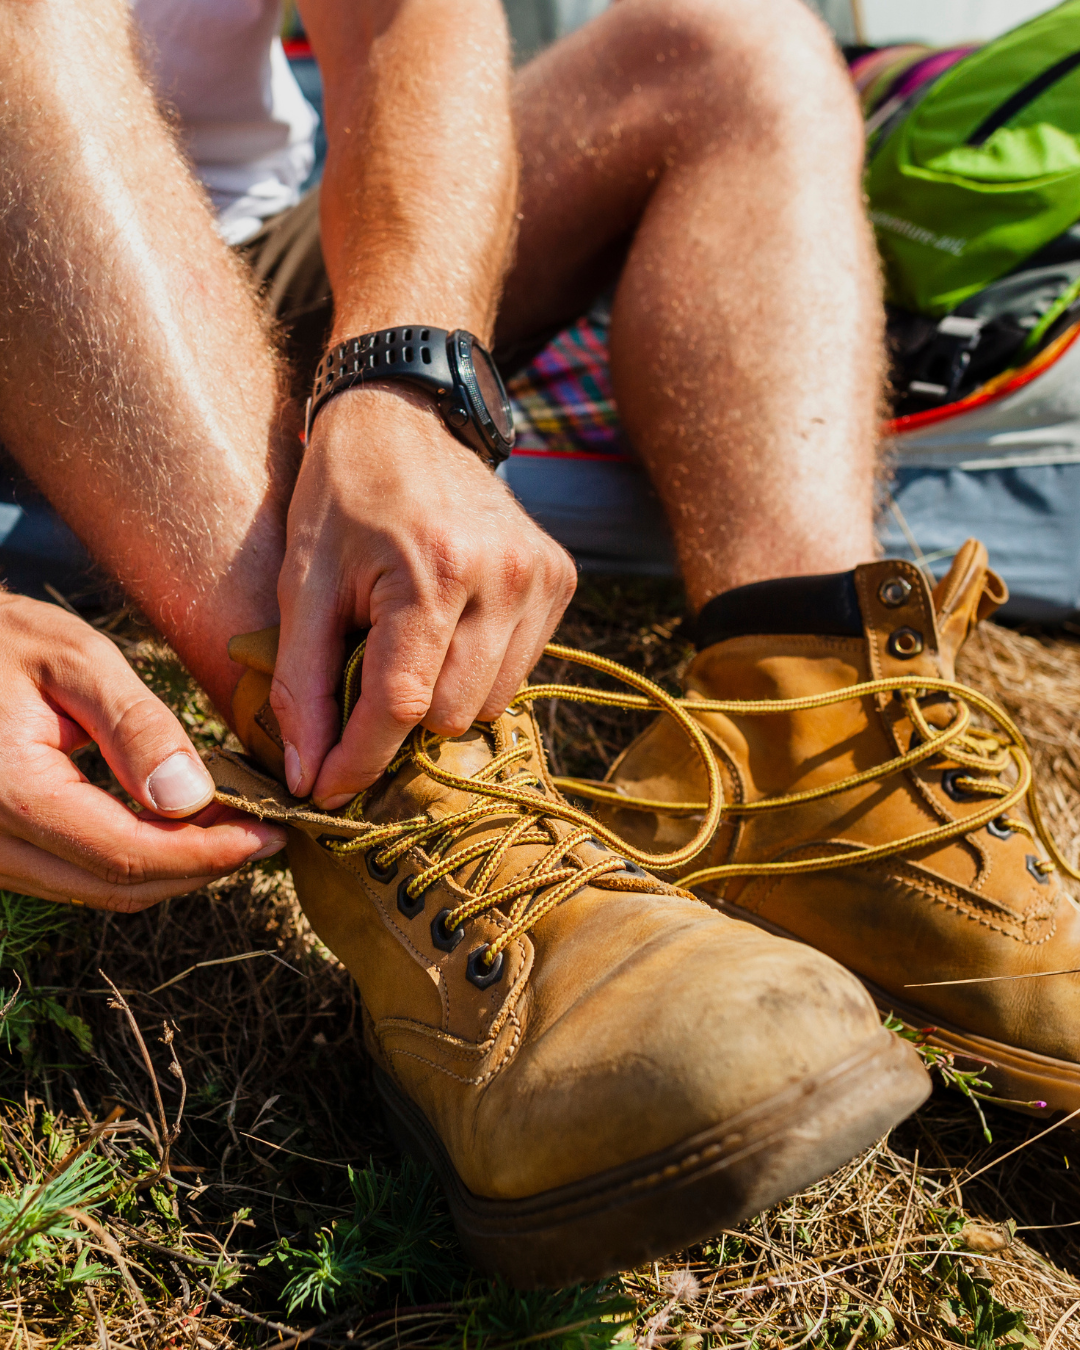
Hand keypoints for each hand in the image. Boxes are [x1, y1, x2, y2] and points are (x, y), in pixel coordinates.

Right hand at [0, 593, 286, 910]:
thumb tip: (192, 796)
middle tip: (261, 830)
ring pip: (96, 889)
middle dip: (198, 866)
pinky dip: (132, 856)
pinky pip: (74, 874)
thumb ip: (136, 727)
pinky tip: (174, 821)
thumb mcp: (77, 659)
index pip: (126, 853)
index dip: (206, 854)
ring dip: (169, 866)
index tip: (266, 834)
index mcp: (10, 791)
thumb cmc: (3, 639)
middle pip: (116, 887)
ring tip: (227, 821)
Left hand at [271, 387, 576, 807]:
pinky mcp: (561, 579)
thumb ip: (301, 684)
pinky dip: (477, 668)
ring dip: (442, 696)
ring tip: (411, 639)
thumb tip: (310, 777)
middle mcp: (503, 577)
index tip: (327, 792)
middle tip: (366, 672)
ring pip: (489, 705)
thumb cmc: (341, 497)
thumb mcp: (302, 584)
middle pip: (450, 718)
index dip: (359, 760)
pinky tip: (450, 622)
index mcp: (434, 572)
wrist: (408, 414)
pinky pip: (519, 671)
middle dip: (400, 718)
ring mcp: (541, 579)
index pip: (402, 705)